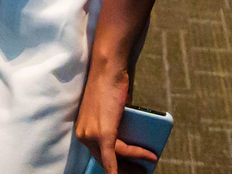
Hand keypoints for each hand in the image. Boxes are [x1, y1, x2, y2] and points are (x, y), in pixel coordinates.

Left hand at [74, 59, 158, 173]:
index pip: (98, 154)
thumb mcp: (114, 110)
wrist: (108, 69)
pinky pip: (112, 158)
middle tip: (140, 172)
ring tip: (148, 165)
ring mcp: (92, 135)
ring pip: (115, 157)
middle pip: (105, 160)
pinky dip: (119, 170)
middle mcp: (83, 134)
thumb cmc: (112, 84)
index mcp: (83, 129)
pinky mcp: (102, 134)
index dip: (113, 165)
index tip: (125, 170)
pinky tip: (131, 173)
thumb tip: (133, 141)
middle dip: (125, 168)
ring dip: (134, 162)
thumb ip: (119, 126)